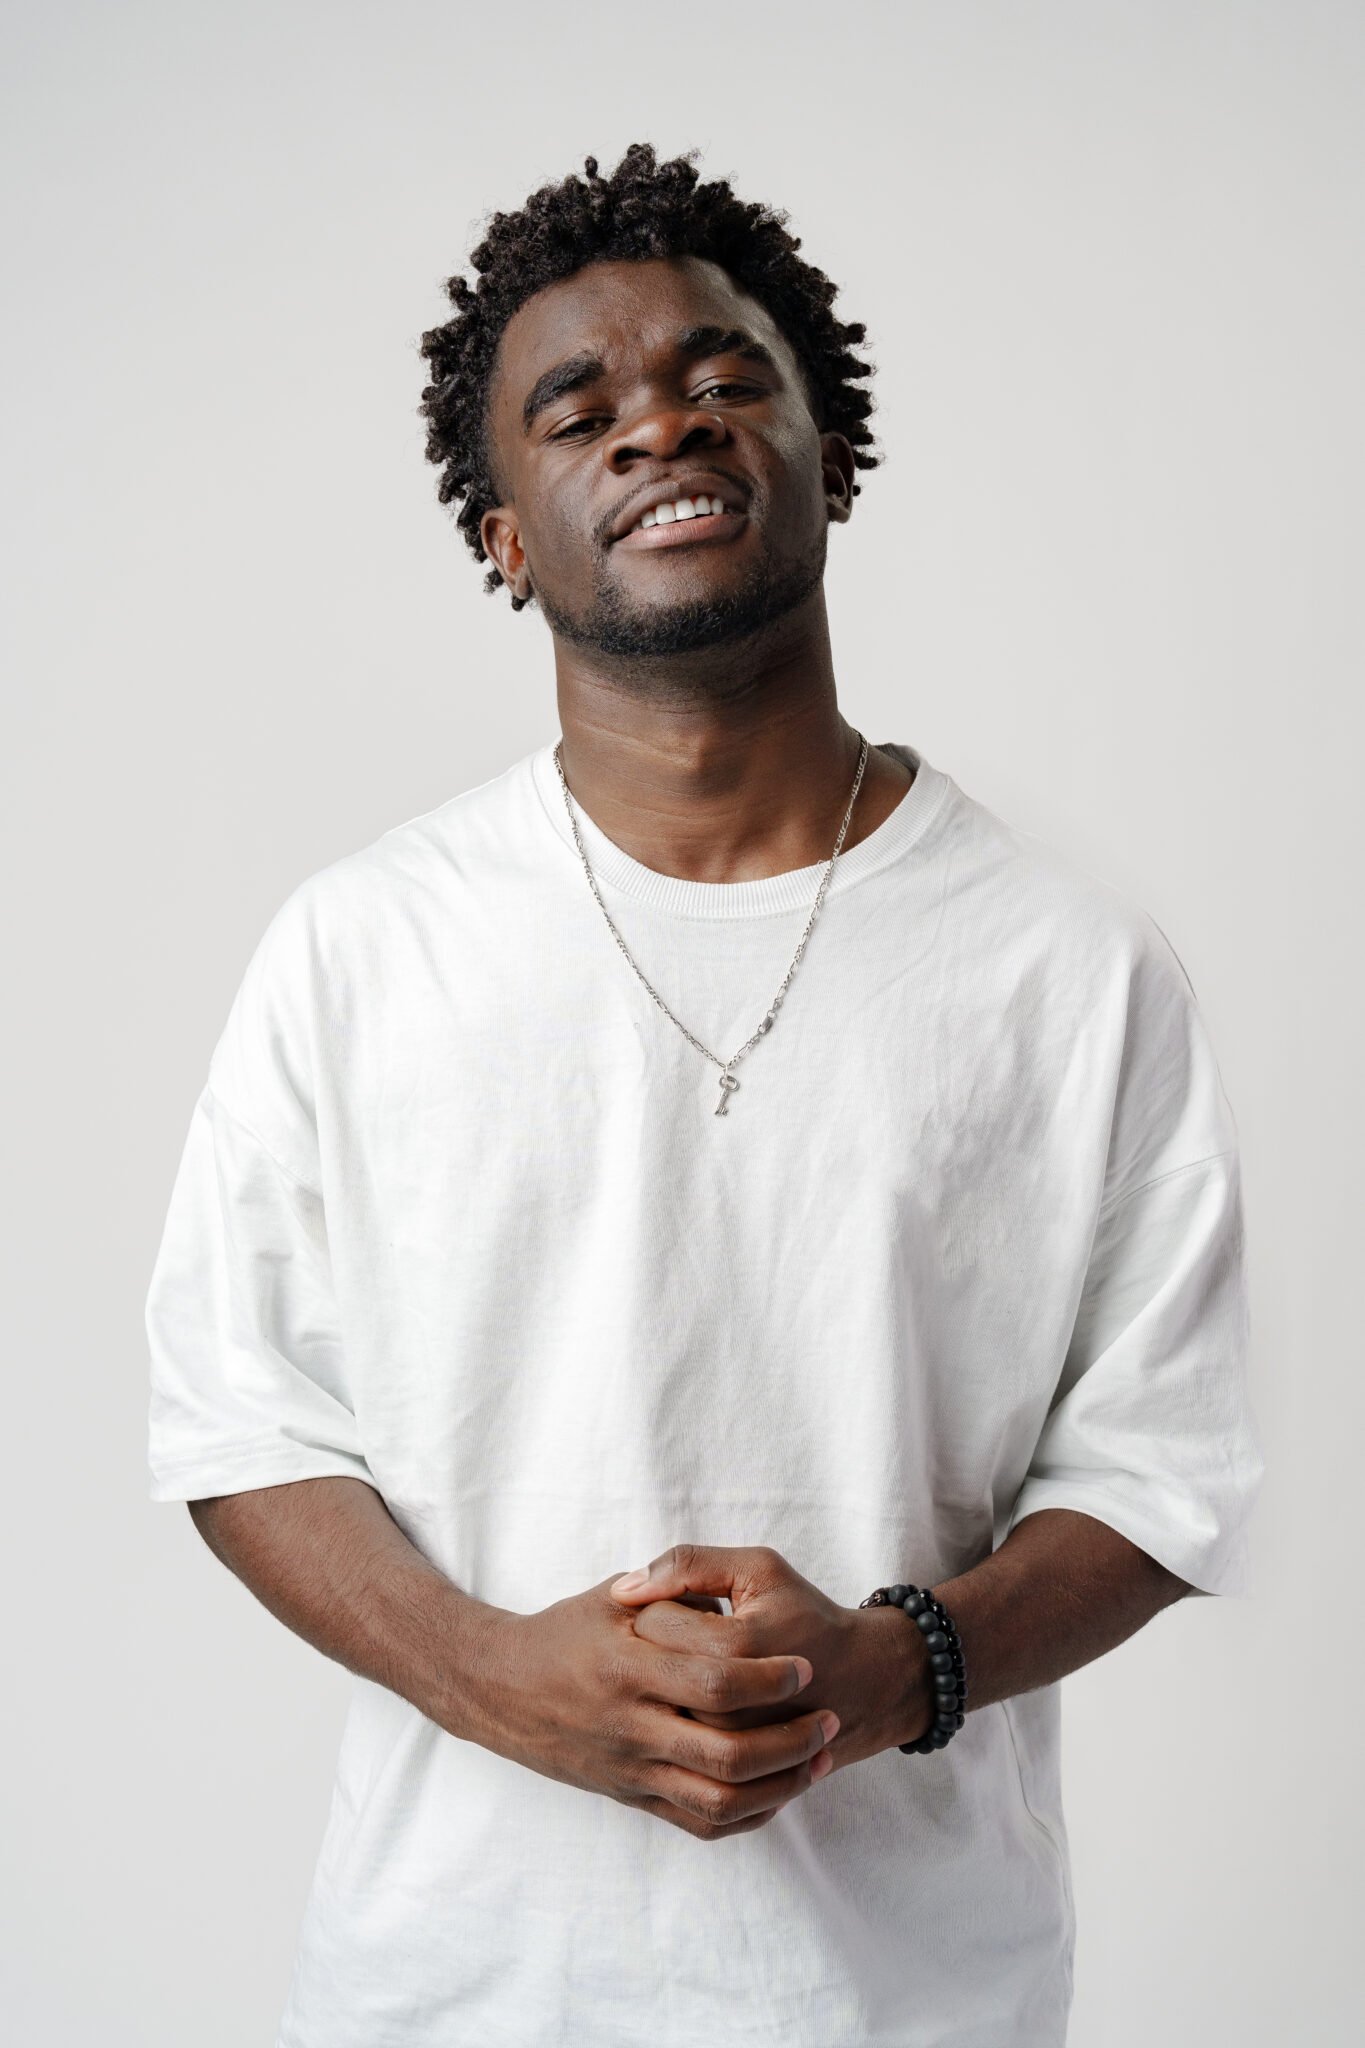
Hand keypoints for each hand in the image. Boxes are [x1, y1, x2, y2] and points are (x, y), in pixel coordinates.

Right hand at [466, 1573, 841, 1841]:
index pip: (714, 1681)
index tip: (804, 1666)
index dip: (768, 1678)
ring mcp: (631, 1769)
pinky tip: (779, 1791)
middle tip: (829, 1717)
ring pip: (720, 1798)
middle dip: (791, 1739)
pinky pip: (699, 1822)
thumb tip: (726, 1594)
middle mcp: (630, 1725)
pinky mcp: (631, 1797)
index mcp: (628, 1667)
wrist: (498, 1689)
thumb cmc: (562, 1632)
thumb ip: (669, 1591)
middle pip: (727, 1751)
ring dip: (780, 1783)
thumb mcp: (610, 1598)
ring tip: (819, 1758)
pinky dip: (747, 1815)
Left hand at [610, 1544, 934, 1771]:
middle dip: (658, 1648)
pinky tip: (699, 1706)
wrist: (863, 1685)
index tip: (682, 1605)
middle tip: (683, 1640)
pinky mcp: (733, 1776)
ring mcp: (728, 1747)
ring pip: (659, 1711)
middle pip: (649, 1669)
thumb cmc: (806, 1617)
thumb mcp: (760, 1571)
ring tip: (692, 1671)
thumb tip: (624, 1588)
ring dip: (666, 1689)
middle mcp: (726, 1706)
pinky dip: (679, 1726)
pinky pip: (679, 1751)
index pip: (652, 1621)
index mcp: (733, 1646)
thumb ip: (692, 1564)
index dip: (659, 1605)